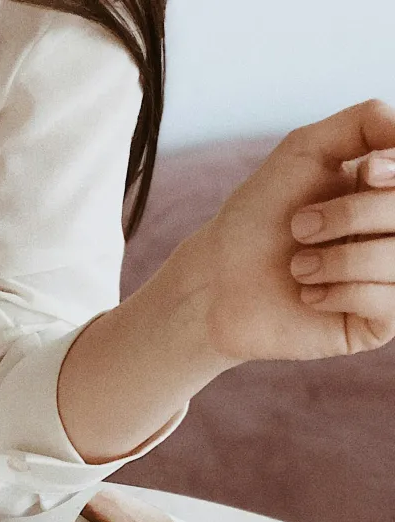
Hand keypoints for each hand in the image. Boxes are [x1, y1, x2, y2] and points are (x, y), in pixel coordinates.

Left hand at [181, 99, 394, 362]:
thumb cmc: (259, 214)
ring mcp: (390, 283)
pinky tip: (308, 296)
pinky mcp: (375, 326)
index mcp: (389, 194)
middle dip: (354, 215)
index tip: (365, 172)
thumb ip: (366, 122)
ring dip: (341, 259)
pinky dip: (343, 292)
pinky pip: (390, 304)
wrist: (217, 281)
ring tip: (297, 266)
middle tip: (300, 226)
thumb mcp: (308, 149)